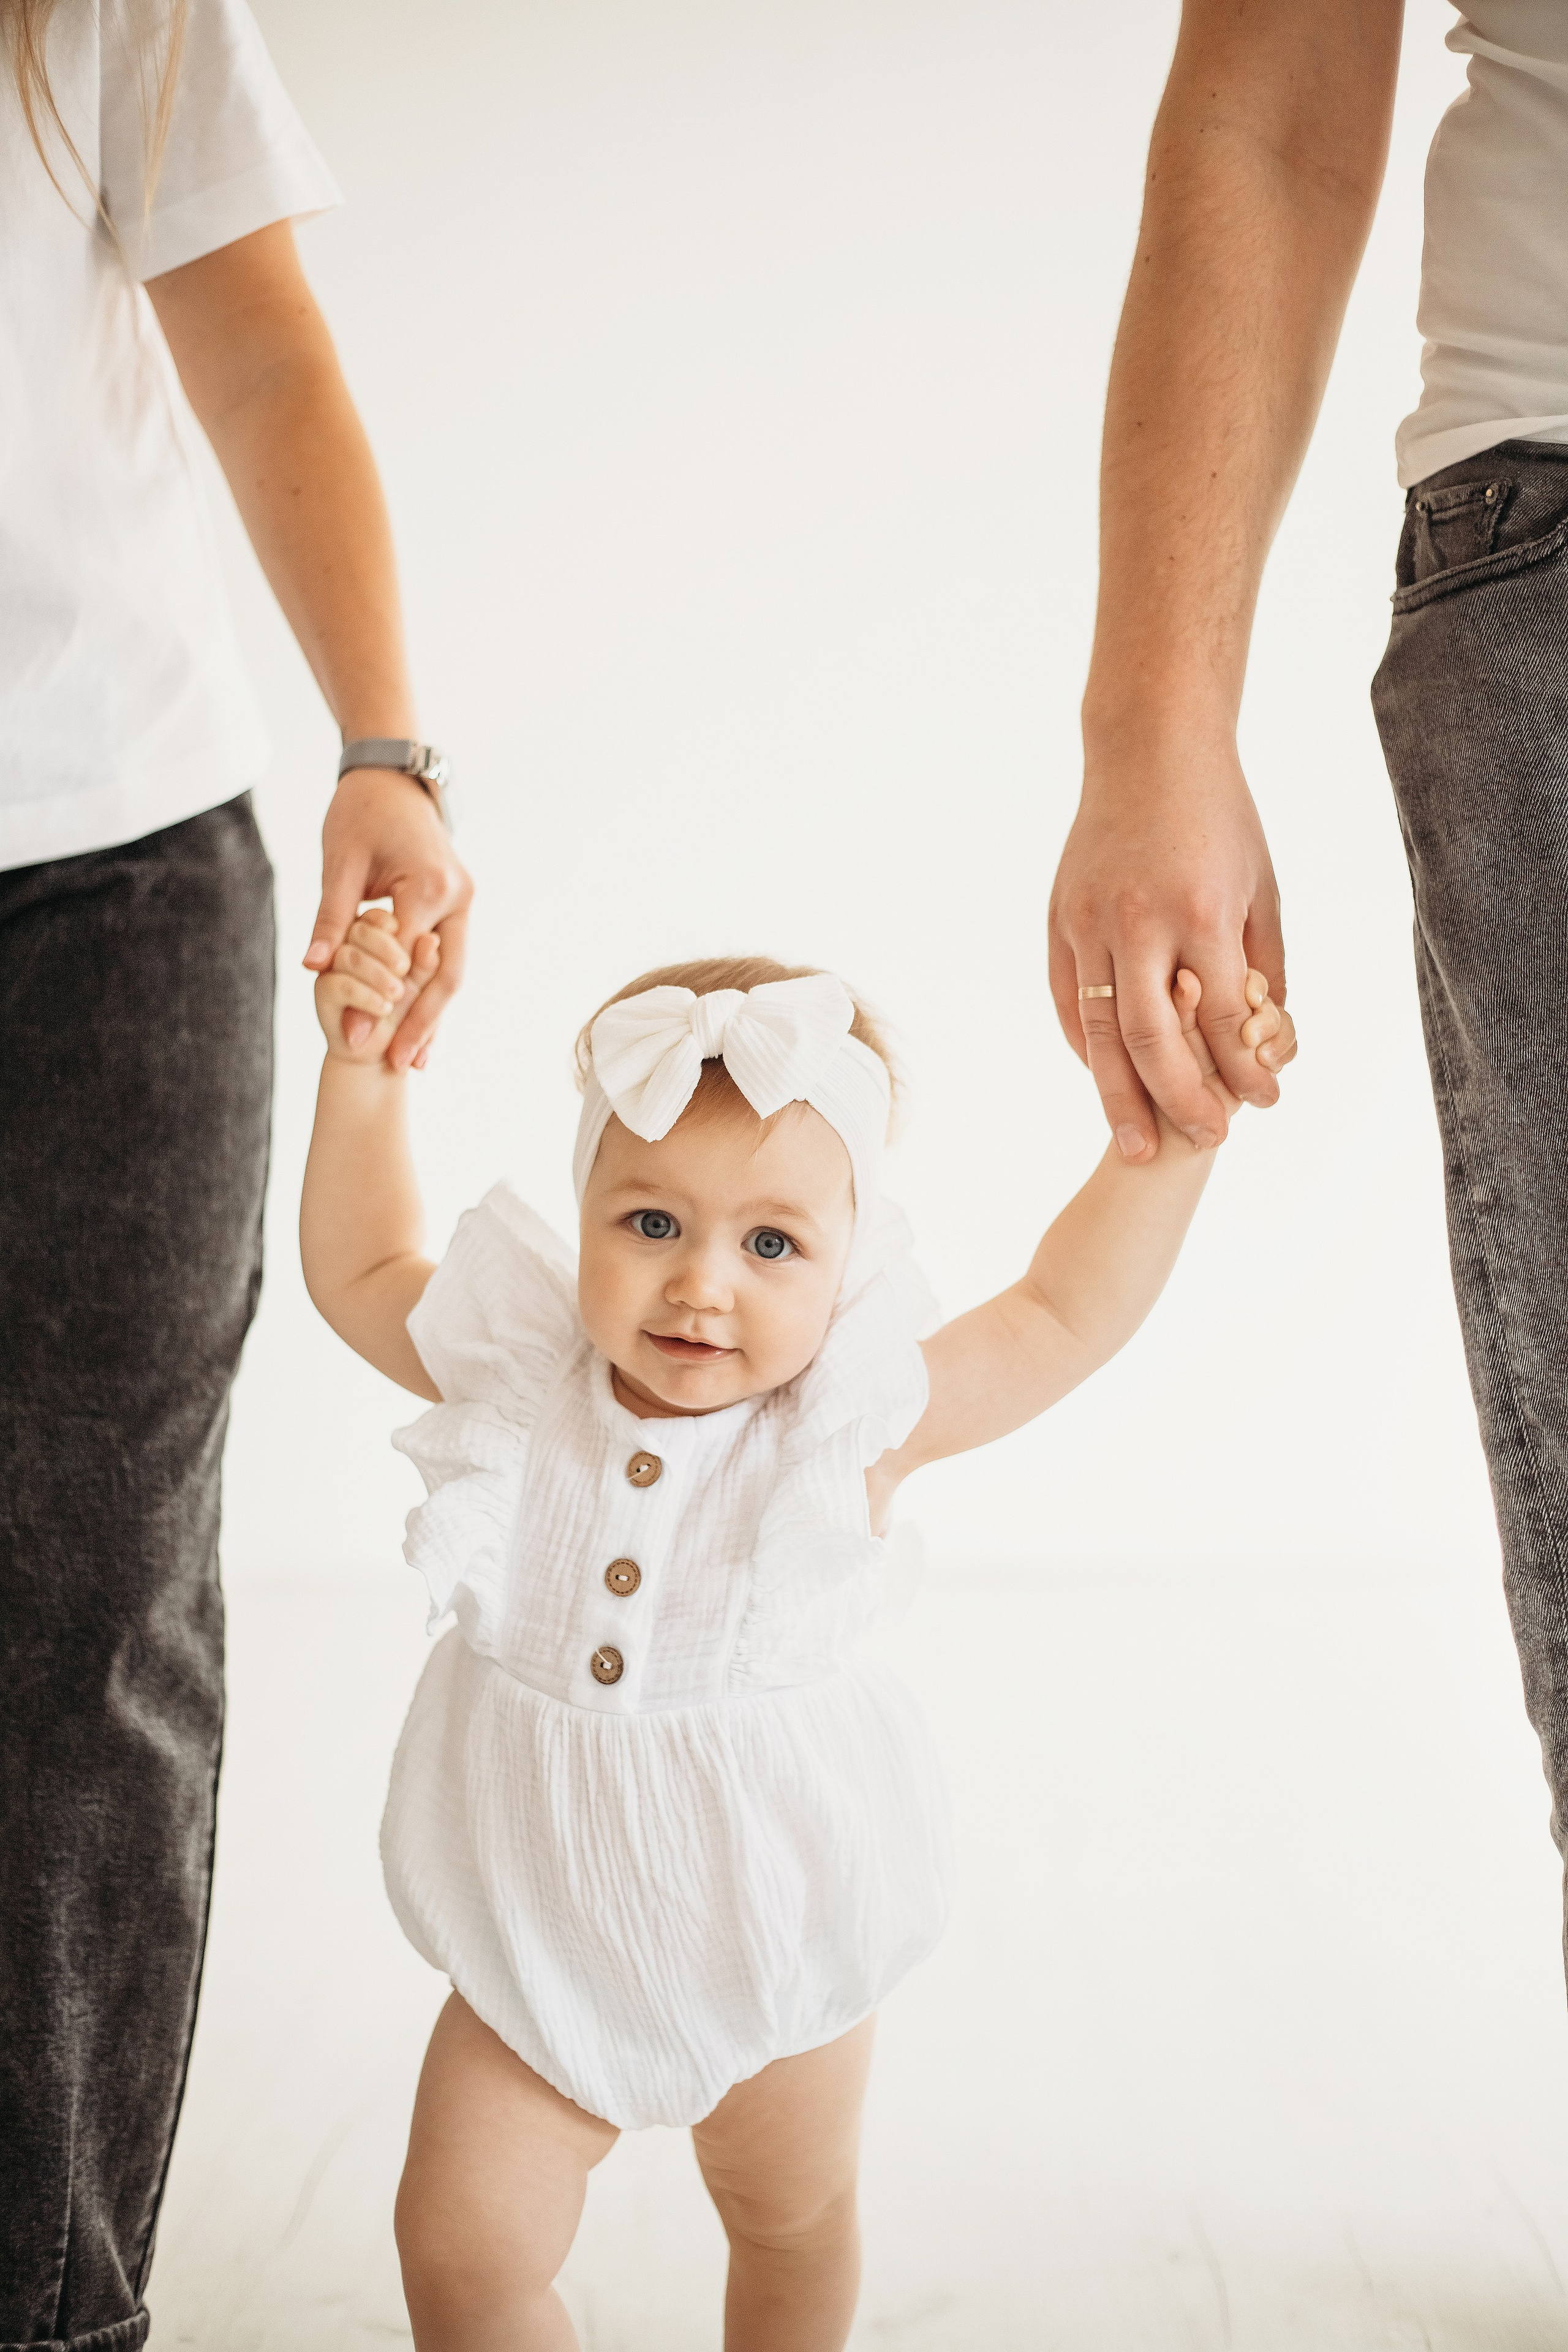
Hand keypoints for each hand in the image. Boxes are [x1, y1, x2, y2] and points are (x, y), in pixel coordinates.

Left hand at [303, 772, 472, 1069]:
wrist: (393, 777)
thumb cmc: (361, 812)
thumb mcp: (339, 862)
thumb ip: (331, 918)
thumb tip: (314, 969)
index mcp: (430, 887)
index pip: (404, 961)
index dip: (380, 1003)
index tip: (355, 1039)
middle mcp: (458, 898)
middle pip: (445, 977)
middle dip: (423, 1024)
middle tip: (401, 1066)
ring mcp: (463, 903)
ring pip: (452, 972)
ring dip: (434, 1016)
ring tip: (414, 1061)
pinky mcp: (456, 906)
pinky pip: (447, 958)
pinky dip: (433, 993)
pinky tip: (421, 1028)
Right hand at [1048, 739, 1287, 1158]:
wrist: (1149, 750)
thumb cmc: (1219, 818)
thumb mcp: (1261, 888)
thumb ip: (1261, 965)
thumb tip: (1265, 1041)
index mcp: (1199, 912)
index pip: (1222, 1019)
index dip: (1245, 1071)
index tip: (1265, 1105)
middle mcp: (1137, 923)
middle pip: (1154, 1042)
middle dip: (1179, 1103)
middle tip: (1203, 1144)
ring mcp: (1088, 923)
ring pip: (1099, 1034)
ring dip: (1118, 1098)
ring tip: (1135, 1146)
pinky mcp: (1059, 920)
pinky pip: (1067, 1003)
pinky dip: (1086, 1049)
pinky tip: (1105, 1080)